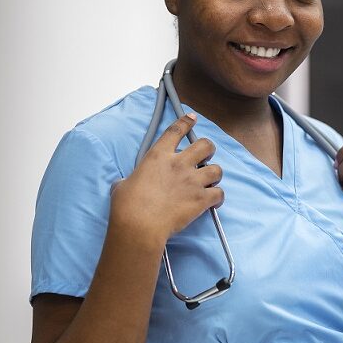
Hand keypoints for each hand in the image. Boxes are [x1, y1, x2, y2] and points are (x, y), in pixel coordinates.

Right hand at [109, 114, 223, 249]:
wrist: (139, 225)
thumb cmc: (127, 206)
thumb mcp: (123, 184)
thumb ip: (132, 178)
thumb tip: (128, 183)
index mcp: (158, 156)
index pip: (176, 131)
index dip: (186, 122)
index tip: (192, 118)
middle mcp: (179, 164)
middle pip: (206, 145)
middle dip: (208, 149)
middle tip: (205, 158)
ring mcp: (192, 181)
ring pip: (217, 169)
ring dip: (215, 174)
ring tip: (209, 181)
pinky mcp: (201, 199)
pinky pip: (220, 193)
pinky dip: (218, 197)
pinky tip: (213, 202)